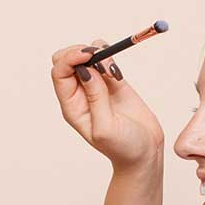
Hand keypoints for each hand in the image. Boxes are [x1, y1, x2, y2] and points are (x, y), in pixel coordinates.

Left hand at [50, 40, 164, 170]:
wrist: (144, 152)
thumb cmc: (124, 147)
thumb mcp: (106, 128)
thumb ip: (95, 98)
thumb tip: (86, 70)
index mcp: (72, 107)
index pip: (60, 73)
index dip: (71, 59)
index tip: (89, 54)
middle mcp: (80, 94)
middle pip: (66, 60)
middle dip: (81, 52)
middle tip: (99, 56)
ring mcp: (96, 86)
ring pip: (86, 56)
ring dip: (98, 53)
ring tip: (113, 72)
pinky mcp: (113, 82)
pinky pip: (104, 59)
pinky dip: (109, 54)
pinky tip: (117, 70)